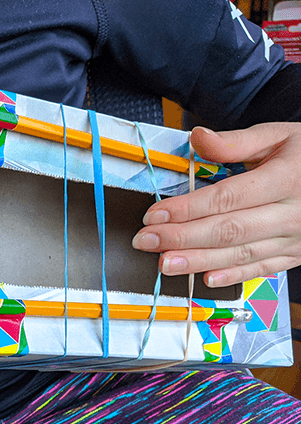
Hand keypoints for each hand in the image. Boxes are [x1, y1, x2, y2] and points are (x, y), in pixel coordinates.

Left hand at [132, 123, 300, 287]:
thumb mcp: (279, 136)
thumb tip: (197, 137)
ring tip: (166, 264)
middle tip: (146, 241)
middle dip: (182, 238)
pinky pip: (262, 268)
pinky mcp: (296, 253)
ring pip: (242, 253)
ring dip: (200, 261)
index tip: (154, 214)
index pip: (227, 198)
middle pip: (229, 230)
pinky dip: (233, 276)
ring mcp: (296, 237)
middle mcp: (292, 213)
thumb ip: (235, 142)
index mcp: (286, 179)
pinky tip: (206, 279)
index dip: (187, 209)